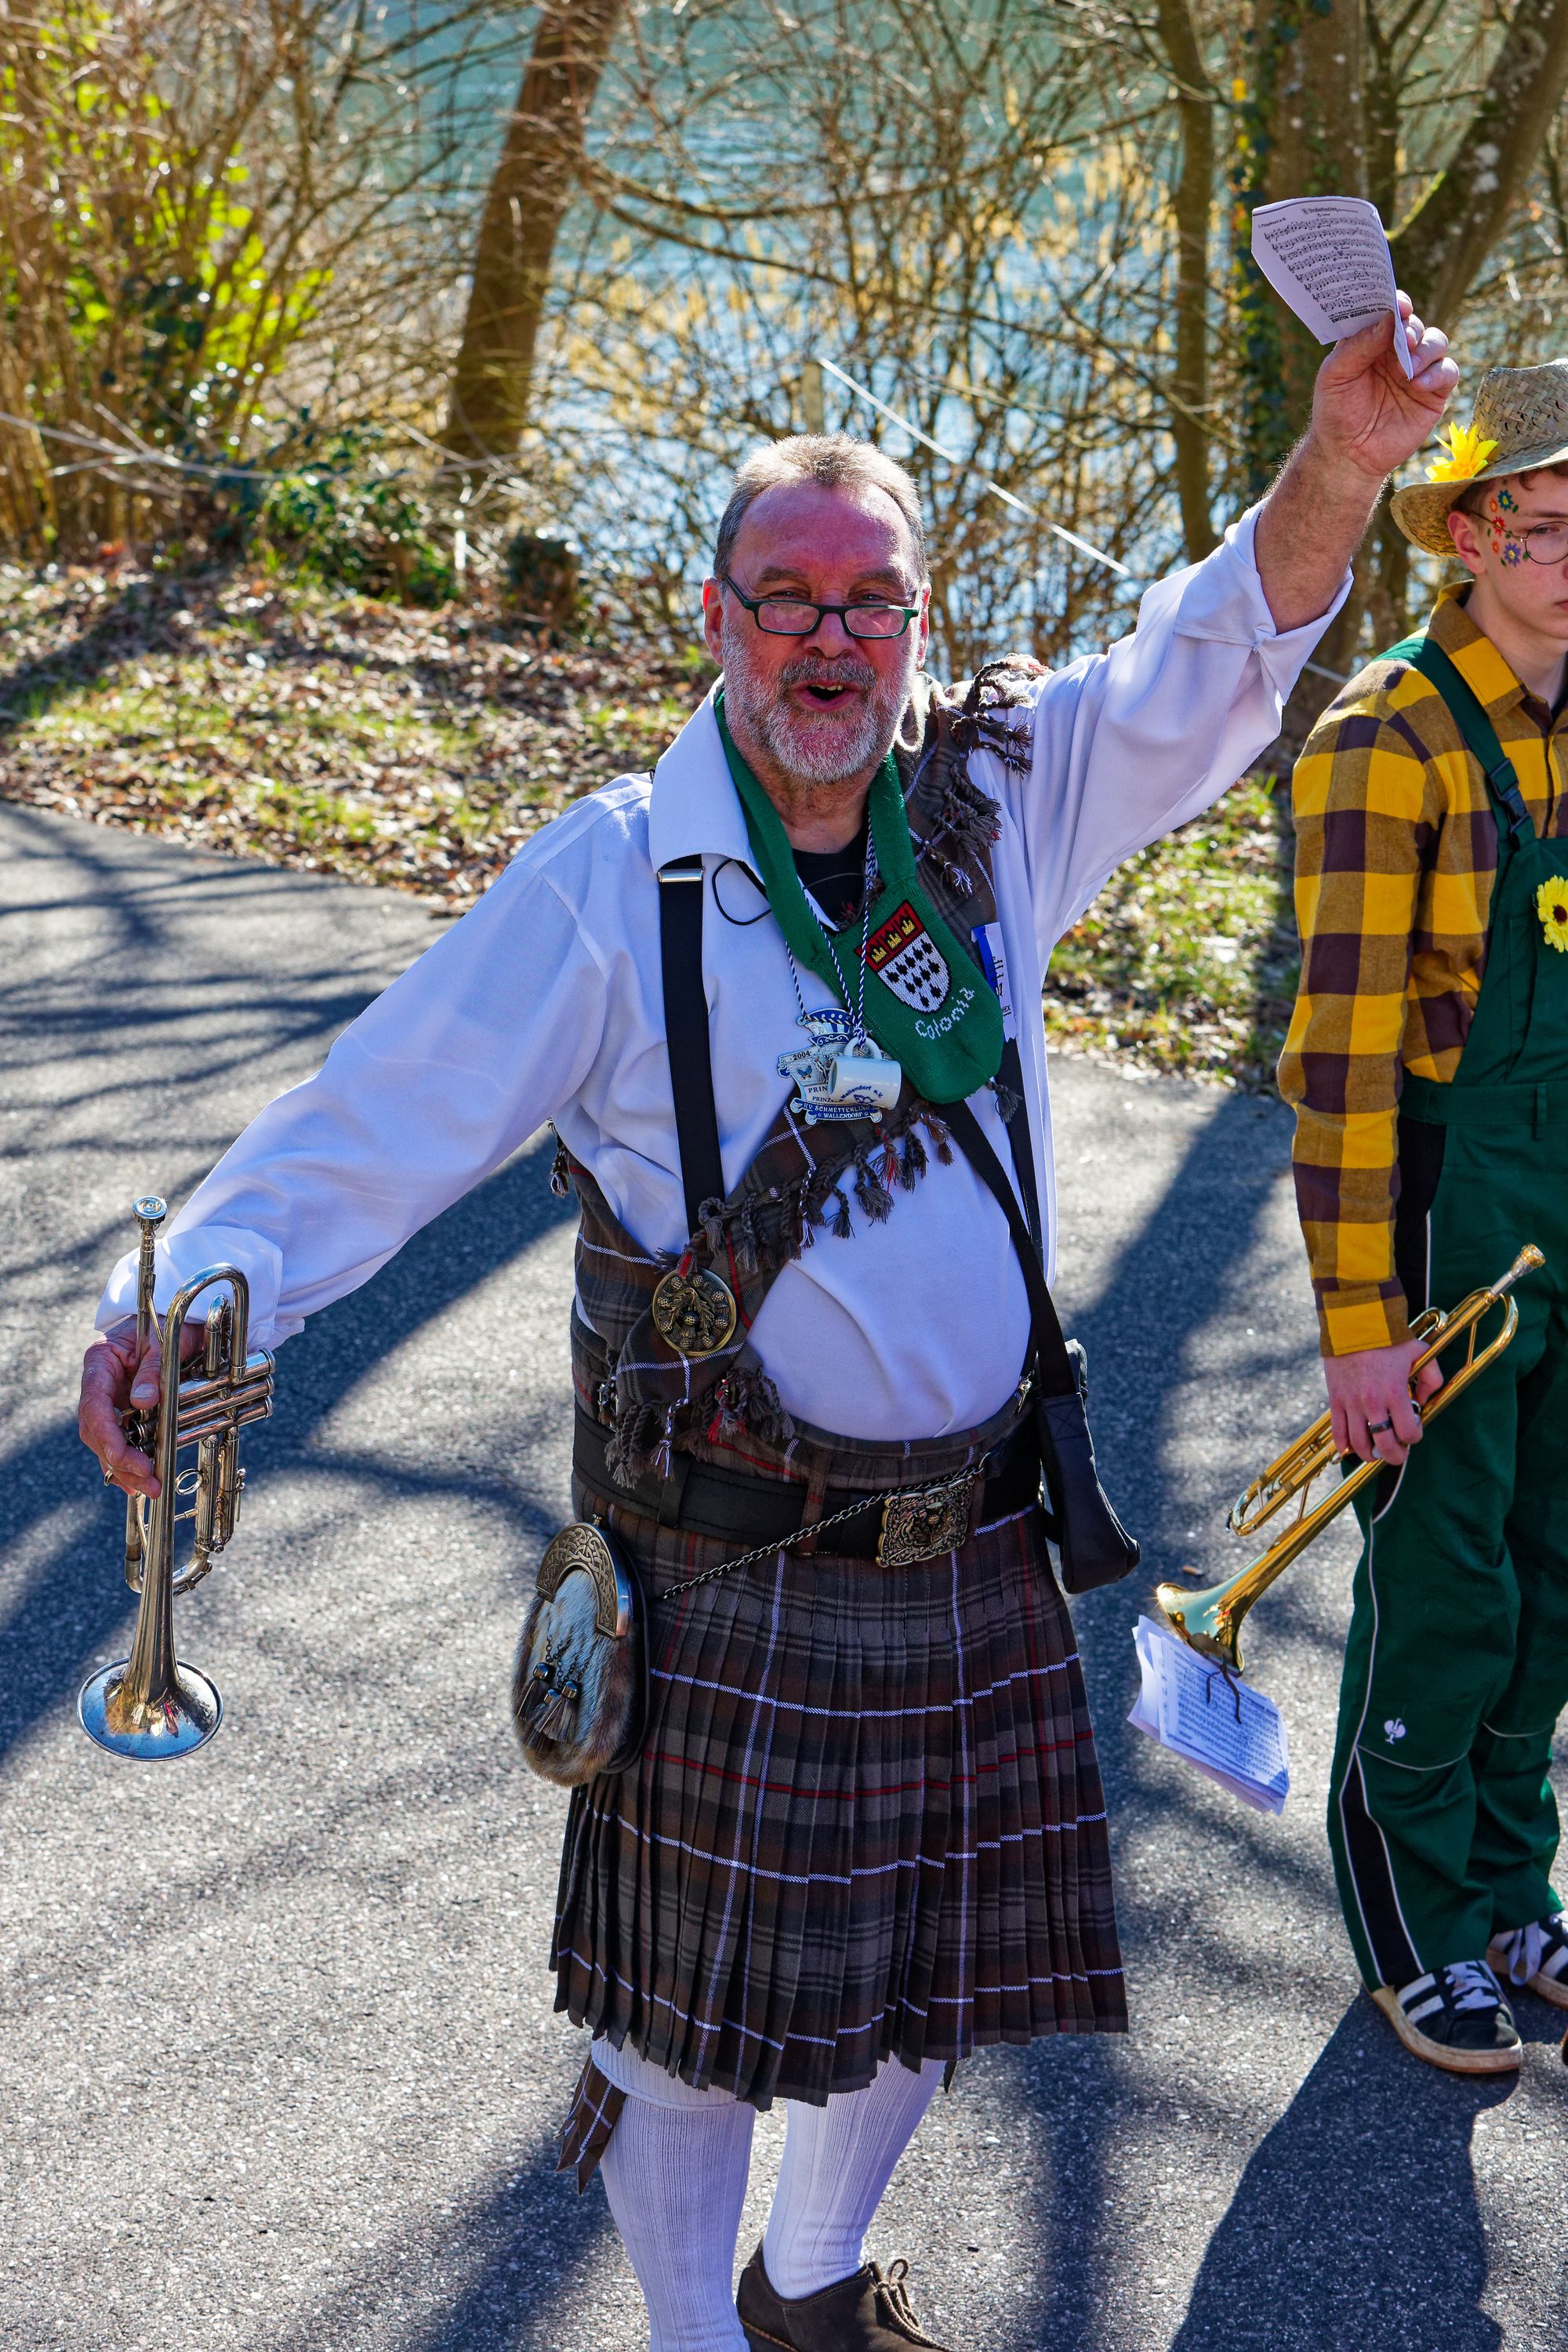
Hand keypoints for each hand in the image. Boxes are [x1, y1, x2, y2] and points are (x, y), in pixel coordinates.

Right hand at [78, 1320, 203, 1499]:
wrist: (178, 1321)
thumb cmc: (168, 1326)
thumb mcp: (164, 1342)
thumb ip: (151, 1370)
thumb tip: (141, 1402)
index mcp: (99, 1363)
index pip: (94, 1406)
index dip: (108, 1436)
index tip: (125, 1458)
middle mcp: (99, 1385)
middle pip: (96, 1431)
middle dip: (119, 1460)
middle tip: (146, 1481)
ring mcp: (111, 1400)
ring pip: (107, 1441)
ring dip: (124, 1468)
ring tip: (148, 1488)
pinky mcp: (125, 1411)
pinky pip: (121, 1440)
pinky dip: (129, 1462)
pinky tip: (139, 1482)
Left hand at [1308, 292, 1457, 486]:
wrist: (1347, 454)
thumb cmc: (1335, 412)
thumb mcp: (1335, 376)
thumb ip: (1358, 346)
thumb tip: (1388, 318)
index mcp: (1373, 340)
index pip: (1390, 312)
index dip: (1397, 303)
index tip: (1399, 306)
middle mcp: (1398, 351)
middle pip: (1416, 325)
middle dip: (1412, 329)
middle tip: (1404, 341)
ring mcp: (1418, 370)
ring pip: (1437, 342)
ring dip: (1426, 350)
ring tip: (1407, 368)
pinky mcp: (1433, 393)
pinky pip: (1448, 372)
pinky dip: (1437, 373)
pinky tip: (1417, 385)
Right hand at [1322, 1337, 1443, 1467]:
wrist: (1354, 1323)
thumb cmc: (1389, 1338)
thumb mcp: (1421, 1353)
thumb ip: (1432, 1379)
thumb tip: (1424, 1402)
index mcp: (1395, 1393)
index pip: (1407, 1432)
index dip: (1413, 1437)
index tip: (1413, 1433)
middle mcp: (1373, 1402)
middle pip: (1384, 1445)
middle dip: (1394, 1456)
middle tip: (1397, 1455)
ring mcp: (1351, 1403)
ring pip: (1359, 1443)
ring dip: (1369, 1454)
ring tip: (1374, 1454)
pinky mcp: (1335, 1399)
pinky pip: (1337, 1431)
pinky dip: (1344, 1445)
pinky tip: (1350, 1449)